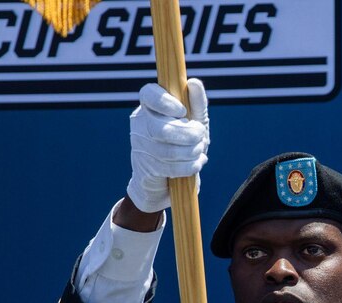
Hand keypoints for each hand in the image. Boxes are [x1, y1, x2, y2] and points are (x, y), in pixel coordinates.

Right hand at [126, 79, 209, 212]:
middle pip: (161, 128)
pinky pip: (170, 168)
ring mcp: (140, 148)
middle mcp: (140, 125)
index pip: (148, 95)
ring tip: (200, 150)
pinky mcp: (146, 169)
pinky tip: (197, 163)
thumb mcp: (193, 122)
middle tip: (201, 135)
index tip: (182, 111)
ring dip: (191, 151)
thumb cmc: (182, 144)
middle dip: (188, 134)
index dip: (165, 102)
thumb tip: (193, 83)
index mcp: (149, 106)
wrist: (166, 181)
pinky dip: (189, 166)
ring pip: (167, 150)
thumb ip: (196, 103)